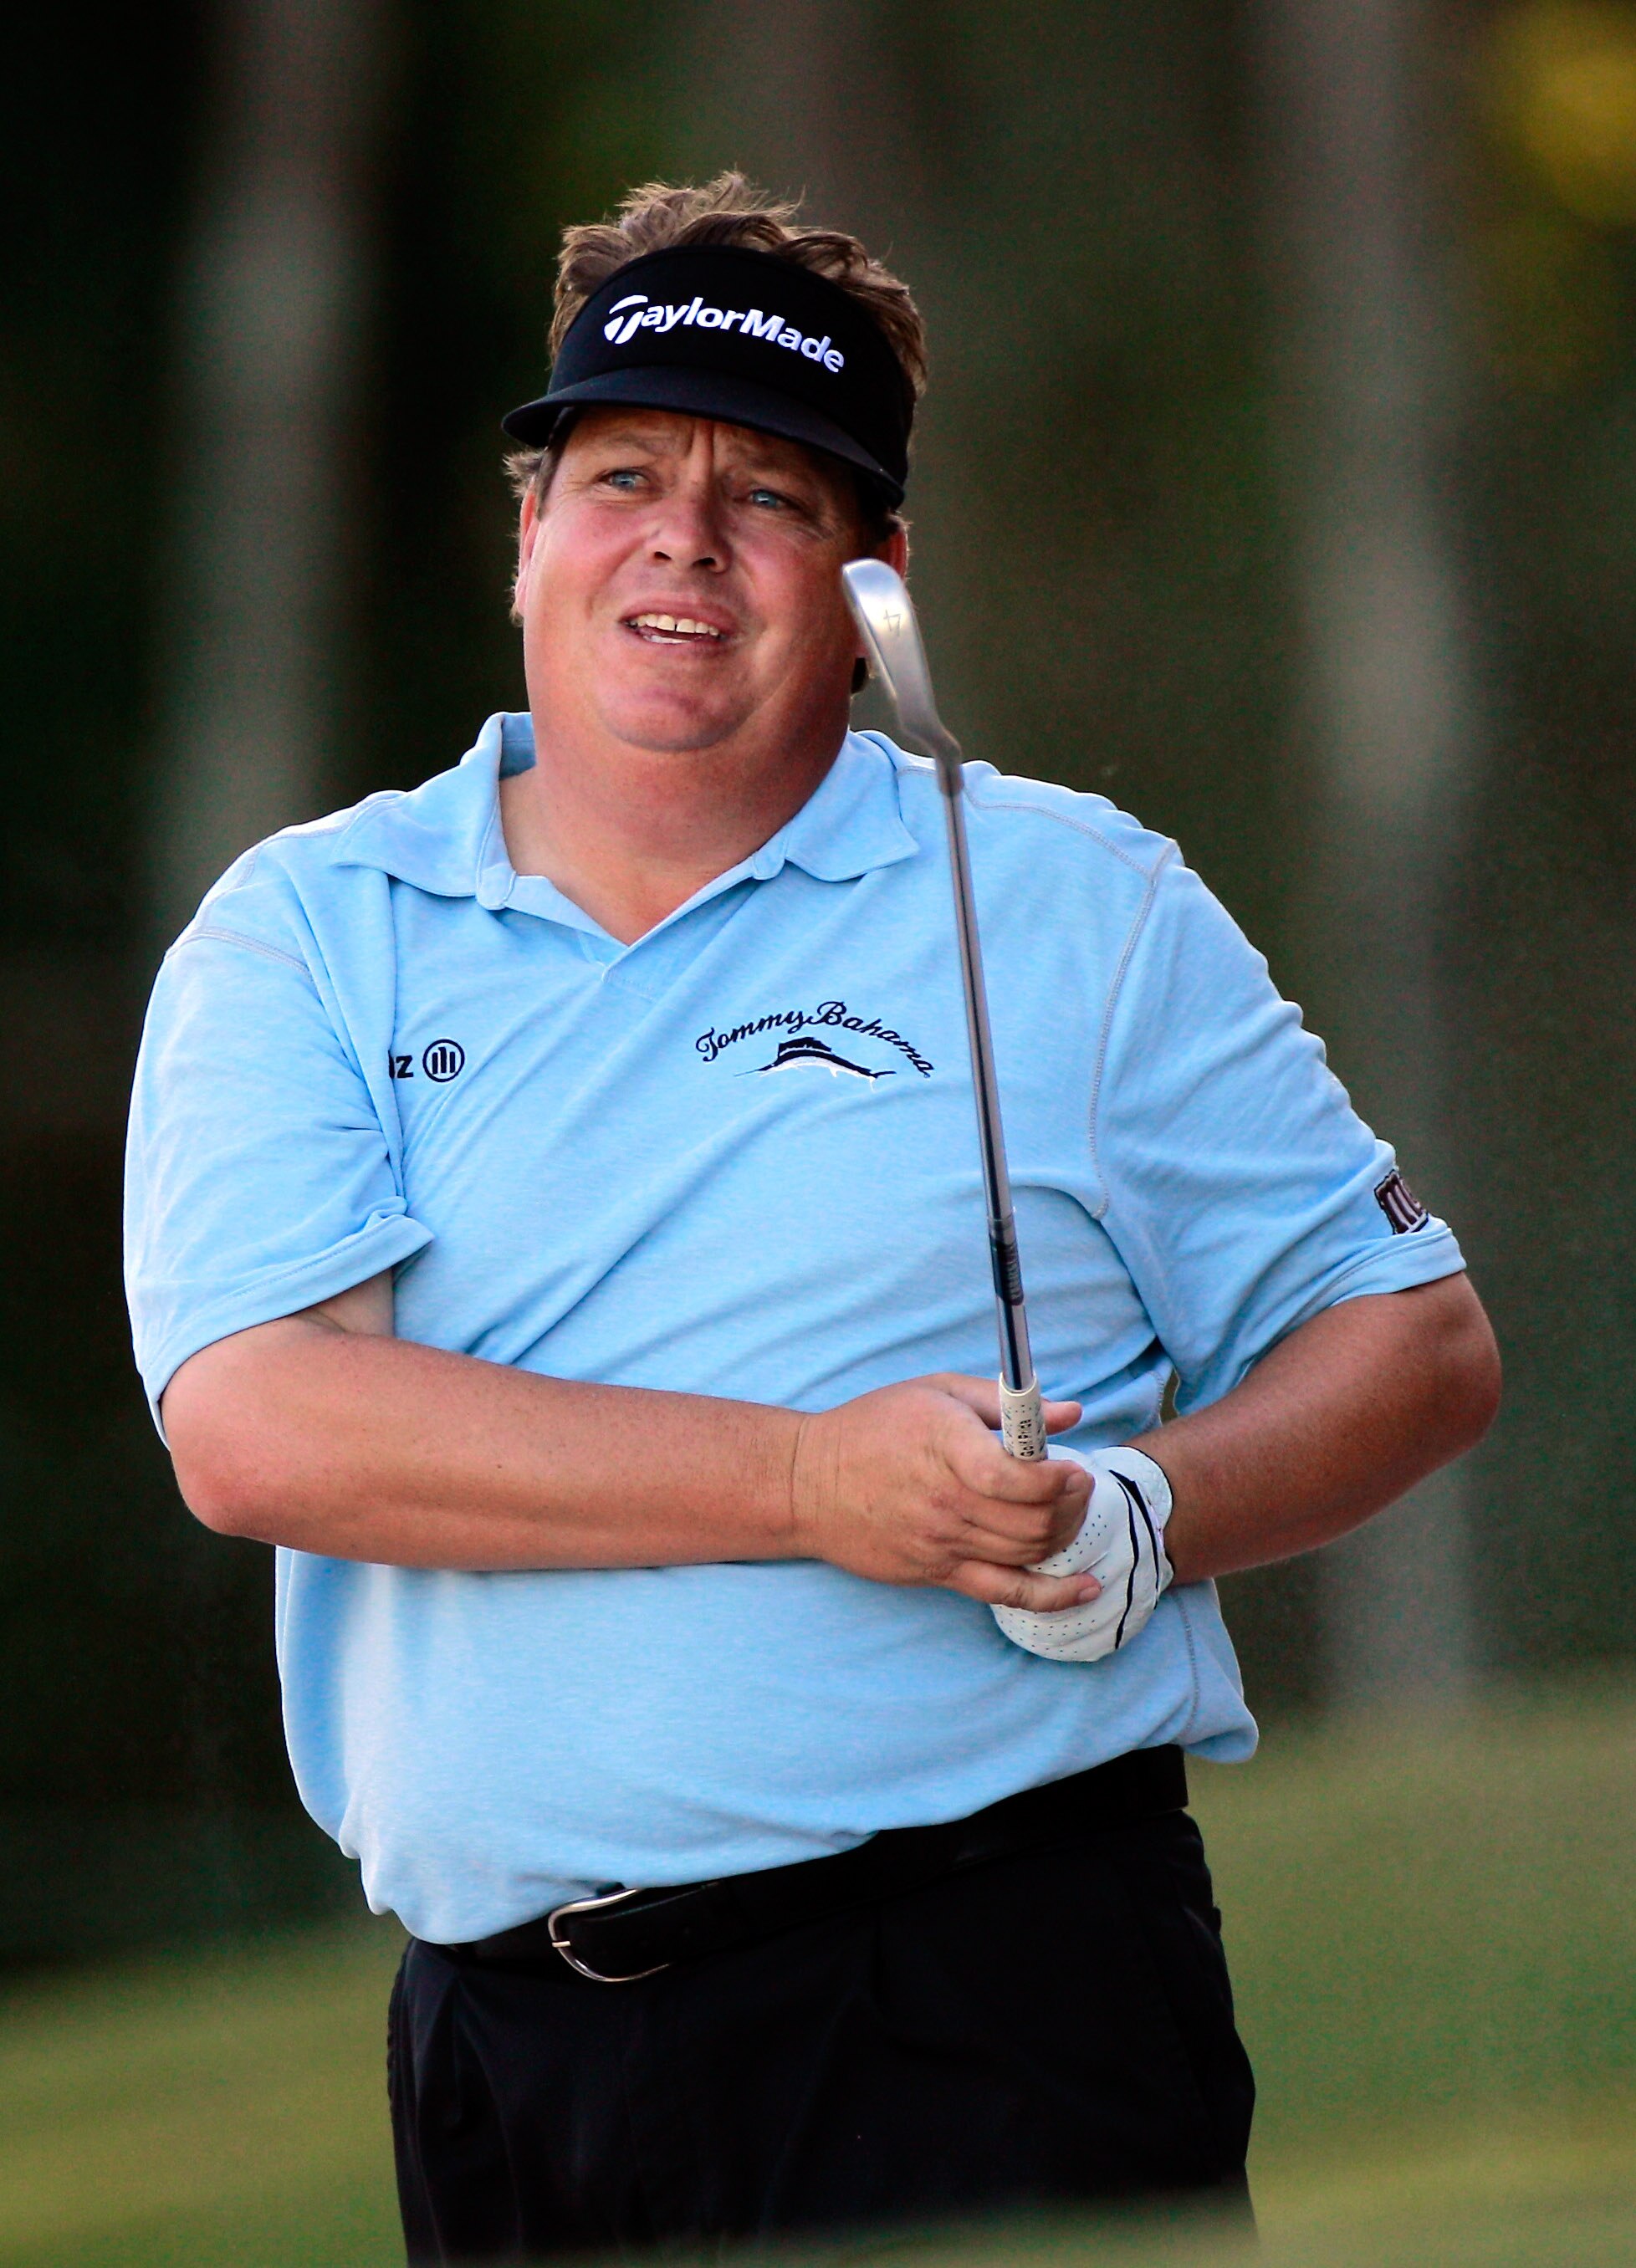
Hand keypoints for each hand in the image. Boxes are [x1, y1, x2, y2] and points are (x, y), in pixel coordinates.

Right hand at [789, 1375, 1099, 1611]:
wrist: (807, 1483)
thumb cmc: (873, 1426)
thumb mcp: (936, 1392)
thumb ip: (1004, 1403)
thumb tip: (1069, 1414)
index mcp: (946, 1446)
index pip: (1016, 1477)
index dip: (1059, 1478)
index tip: (1073, 1468)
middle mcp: (945, 1500)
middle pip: (1032, 1519)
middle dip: (1070, 1505)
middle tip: (1076, 1487)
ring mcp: (940, 1542)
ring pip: (1026, 1552)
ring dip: (1061, 1535)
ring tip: (1066, 1514)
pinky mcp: (936, 1572)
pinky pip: (1005, 1592)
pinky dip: (1052, 1594)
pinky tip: (1084, 1587)